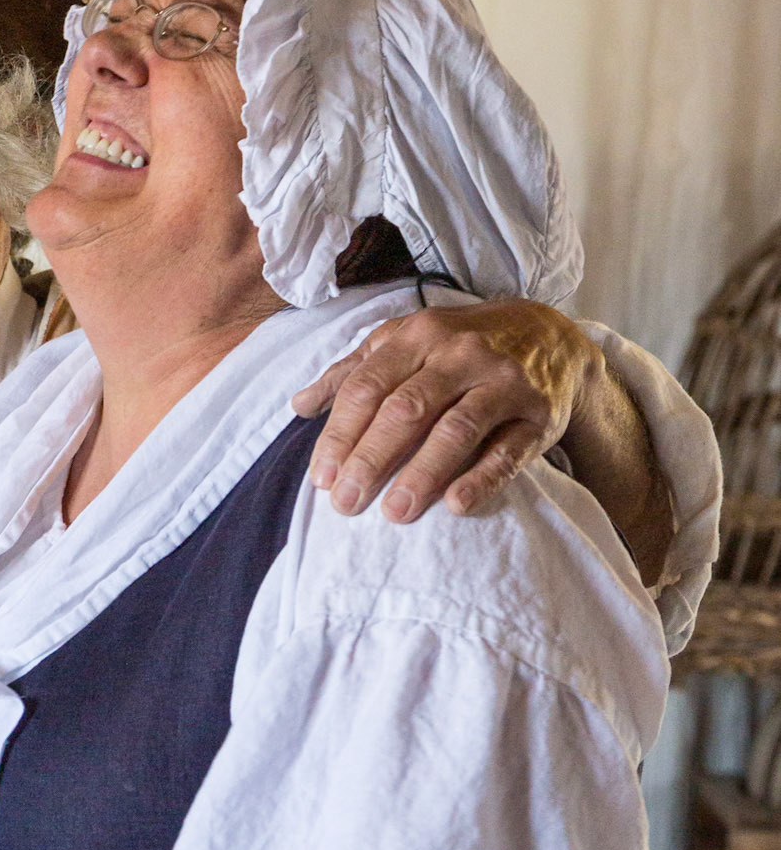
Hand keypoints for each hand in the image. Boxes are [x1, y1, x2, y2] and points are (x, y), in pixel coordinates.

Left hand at [293, 300, 600, 521]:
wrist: (550, 336)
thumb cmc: (460, 348)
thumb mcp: (406, 344)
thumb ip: (353, 373)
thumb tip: (299, 405)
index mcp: (418, 336)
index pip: (367, 388)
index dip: (340, 435)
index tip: (322, 479)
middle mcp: (459, 354)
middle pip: (405, 410)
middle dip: (371, 459)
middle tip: (346, 504)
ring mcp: (502, 382)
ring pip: (455, 429)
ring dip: (422, 473)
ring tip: (395, 513)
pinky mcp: (537, 414)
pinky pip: (508, 450)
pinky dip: (482, 477)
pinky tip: (456, 504)